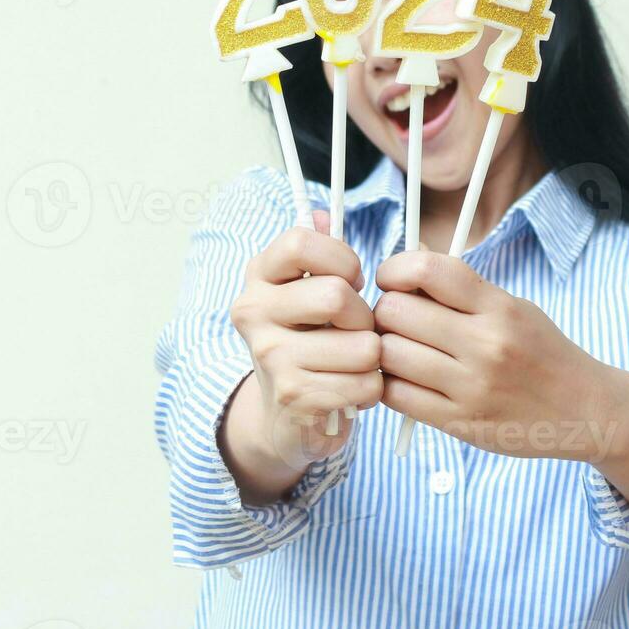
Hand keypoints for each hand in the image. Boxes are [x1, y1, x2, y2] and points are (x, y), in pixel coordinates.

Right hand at [223, 211, 382, 500]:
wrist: (284, 413)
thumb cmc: (309, 340)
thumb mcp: (306, 290)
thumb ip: (319, 250)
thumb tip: (323, 214)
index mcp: (260, 275)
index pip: (300, 242)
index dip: (342, 258)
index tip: (353, 279)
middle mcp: (254, 311)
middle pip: (336, 296)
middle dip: (365, 315)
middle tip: (359, 329)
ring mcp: (270, 355)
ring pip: (361, 346)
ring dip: (373, 358)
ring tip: (358, 363)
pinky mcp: (293, 396)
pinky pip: (364, 384)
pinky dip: (371, 389)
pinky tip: (352, 389)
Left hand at [372, 250, 623, 461]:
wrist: (585, 410)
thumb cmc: (541, 353)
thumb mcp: (514, 308)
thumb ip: (463, 291)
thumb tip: (406, 266)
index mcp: (498, 307)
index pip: (427, 269)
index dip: (395, 269)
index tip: (391, 280)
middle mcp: (485, 344)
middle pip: (396, 311)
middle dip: (384, 312)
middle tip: (393, 320)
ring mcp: (472, 386)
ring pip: (389, 354)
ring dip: (383, 350)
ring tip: (398, 350)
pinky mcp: (461, 422)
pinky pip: (396, 396)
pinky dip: (388, 384)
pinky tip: (402, 379)